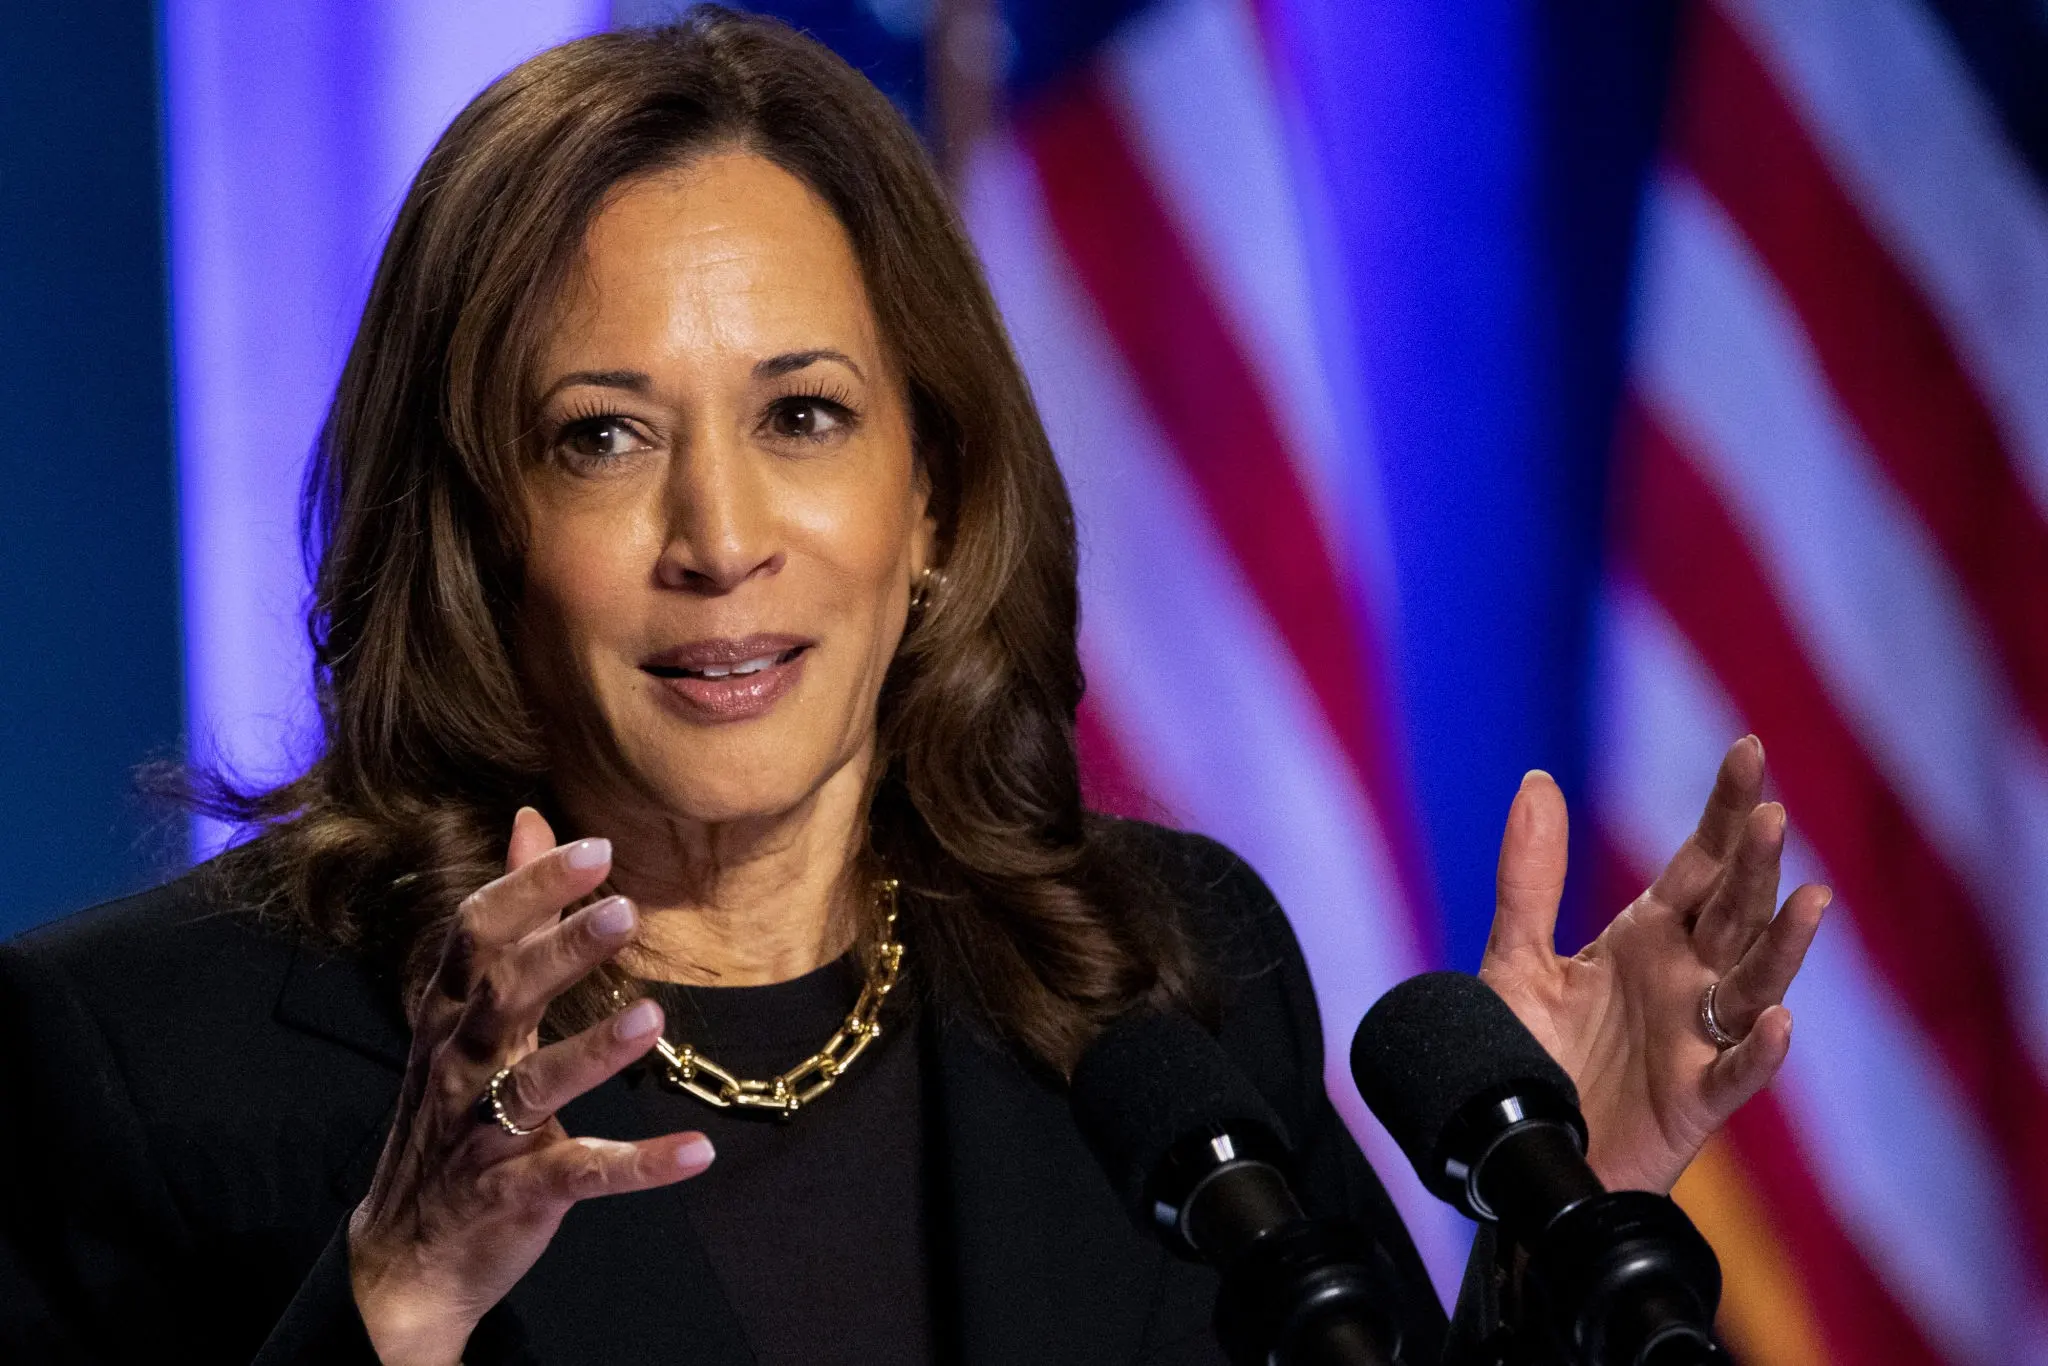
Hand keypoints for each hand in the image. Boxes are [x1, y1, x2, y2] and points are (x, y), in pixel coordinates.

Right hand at [347, 808, 714, 1365]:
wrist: (406, 1253)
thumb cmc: (452, 1109)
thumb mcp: (469, 1009)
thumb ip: (511, 918)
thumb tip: (529, 820)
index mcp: (451, 1014)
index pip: (476, 935)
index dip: (530, 889)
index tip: (594, 848)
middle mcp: (460, 1065)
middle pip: (502, 997)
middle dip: (558, 953)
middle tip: (625, 911)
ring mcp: (484, 1132)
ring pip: (534, 1086)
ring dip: (593, 1053)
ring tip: (653, 1019)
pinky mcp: (517, 1193)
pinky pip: (579, 1175)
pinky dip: (637, 1167)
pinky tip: (696, 1152)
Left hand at [1476, 737, 1827, 1193]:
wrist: (1515, 1147)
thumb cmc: (1525, 1056)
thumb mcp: (1517, 958)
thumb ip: (1529, 877)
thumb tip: (1536, 779)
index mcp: (1648, 936)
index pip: (1699, 861)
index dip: (1725, 808)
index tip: (1749, 748)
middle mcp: (1685, 978)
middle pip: (1735, 911)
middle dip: (1754, 865)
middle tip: (1772, 814)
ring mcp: (1698, 1038)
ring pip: (1755, 983)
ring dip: (1784, 946)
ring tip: (1812, 900)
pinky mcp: (1696, 1100)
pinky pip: (1737, 1072)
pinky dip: (1760, 1049)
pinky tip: (1778, 1021)